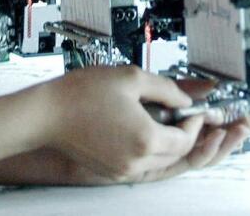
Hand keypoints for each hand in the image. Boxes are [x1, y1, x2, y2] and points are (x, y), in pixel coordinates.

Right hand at [39, 66, 249, 182]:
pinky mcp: (111, 172)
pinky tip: (159, 140)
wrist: (45, 115)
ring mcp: (123, 170)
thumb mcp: (131, 77)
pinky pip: (144, 167)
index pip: (186, 138)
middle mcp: (137, 161)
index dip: (196, 124)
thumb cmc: (83, 93)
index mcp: (146, 139)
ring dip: (176, 149)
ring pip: (162, 164)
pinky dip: (156, 155)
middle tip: (204, 124)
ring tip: (187, 133)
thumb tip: (187, 100)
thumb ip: (167, 88)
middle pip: (178, 155)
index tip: (197, 110)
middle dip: (193, 139)